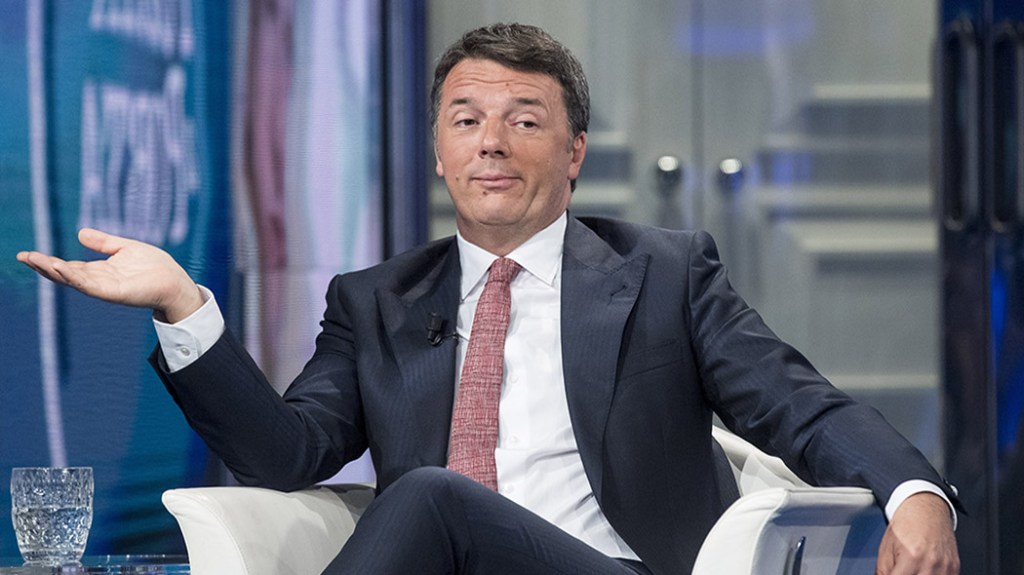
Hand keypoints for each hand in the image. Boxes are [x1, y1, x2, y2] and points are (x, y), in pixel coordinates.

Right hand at [16, 228, 203, 322]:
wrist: (175, 281)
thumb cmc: (154, 267)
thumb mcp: (124, 248)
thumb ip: (103, 242)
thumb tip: (80, 232)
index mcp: (99, 270)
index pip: (68, 266)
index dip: (48, 261)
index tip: (28, 255)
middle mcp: (98, 281)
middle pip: (65, 274)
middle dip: (43, 266)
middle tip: (23, 257)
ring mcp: (104, 288)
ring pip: (73, 280)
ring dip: (54, 271)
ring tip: (36, 260)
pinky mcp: (113, 292)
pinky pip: (89, 286)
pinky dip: (74, 277)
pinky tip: (61, 268)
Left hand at [876, 492, 958, 573]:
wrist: (925, 508)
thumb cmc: (906, 524)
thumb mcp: (886, 548)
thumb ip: (883, 571)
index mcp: (912, 557)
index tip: (889, 574)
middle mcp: (931, 564)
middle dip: (903, 574)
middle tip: (899, 570)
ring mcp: (946, 567)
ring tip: (910, 568)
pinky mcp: (954, 568)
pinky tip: (922, 570)